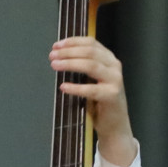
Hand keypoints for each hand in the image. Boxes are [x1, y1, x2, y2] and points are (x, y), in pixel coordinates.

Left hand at [51, 36, 136, 166]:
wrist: (114, 124)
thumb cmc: (99, 101)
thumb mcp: (90, 80)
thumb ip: (82, 67)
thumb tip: (58, 56)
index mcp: (108, 59)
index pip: (91, 43)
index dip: (72, 42)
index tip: (56, 45)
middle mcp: (114, 66)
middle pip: (90, 52)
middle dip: (68, 52)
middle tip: (52, 56)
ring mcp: (115, 80)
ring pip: (91, 65)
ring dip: (70, 64)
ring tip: (55, 66)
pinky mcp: (112, 95)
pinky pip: (91, 89)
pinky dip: (76, 87)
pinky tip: (63, 87)